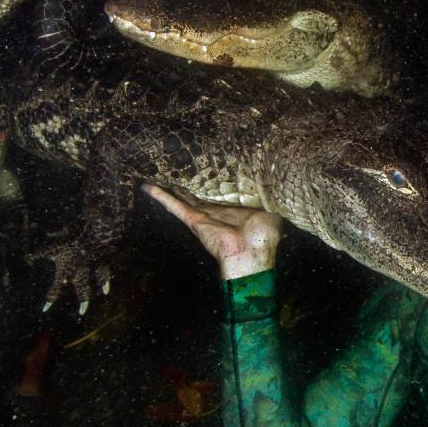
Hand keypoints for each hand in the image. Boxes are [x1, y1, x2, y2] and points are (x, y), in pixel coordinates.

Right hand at [142, 184, 283, 279]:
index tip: (202, 173)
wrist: (253, 253)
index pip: (216, 195)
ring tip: (152, 176)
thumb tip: (280, 188)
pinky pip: (173, 205)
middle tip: (170, 172)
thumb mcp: (271, 211)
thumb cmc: (264, 236)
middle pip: (193, 196)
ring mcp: (201, 216)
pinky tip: (147, 186)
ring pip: (180, 198)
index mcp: (230, 210)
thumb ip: (271, 199)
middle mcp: (213, 213)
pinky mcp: (194, 220)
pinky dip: (159, 196)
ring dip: (167, 188)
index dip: (209, 185)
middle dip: (183, 185)